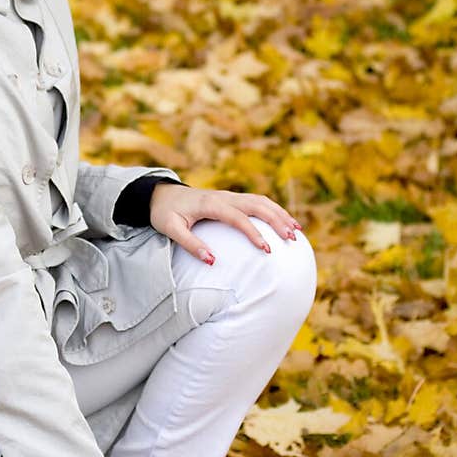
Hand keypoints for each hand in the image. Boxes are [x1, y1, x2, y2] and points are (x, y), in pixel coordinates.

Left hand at [149, 183, 301, 264]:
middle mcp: (223, 196)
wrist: (160, 195)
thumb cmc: (164, 214)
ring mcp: (229, 195)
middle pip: (256, 204)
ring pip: (261, 200)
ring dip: (280, 214)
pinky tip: (285, 222)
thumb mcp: (170, 229)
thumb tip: (212, 261)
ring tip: (296, 231)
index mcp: (209, 203)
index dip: (253, 232)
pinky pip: (257, 201)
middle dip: (276, 220)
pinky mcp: (232, 198)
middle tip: (291, 239)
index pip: (237, 217)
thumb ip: (190, 244)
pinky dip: (273, 210)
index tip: (267, 249)